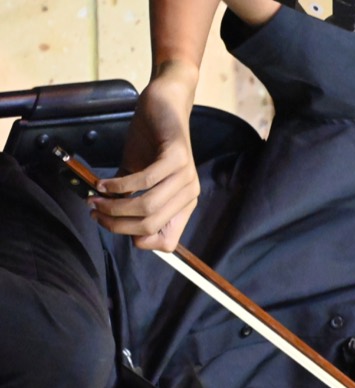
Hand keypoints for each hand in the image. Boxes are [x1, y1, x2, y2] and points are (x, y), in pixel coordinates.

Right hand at [90, 61, 200, 250]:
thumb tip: (107, 221)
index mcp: (183, 205)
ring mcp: (186, 177)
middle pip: (151, 227)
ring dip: (114, 207)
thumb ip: (128, 200)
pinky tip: (103, 182)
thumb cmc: (149, 142)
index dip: (134, 239)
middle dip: (116, 224)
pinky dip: (119, 185)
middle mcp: (189, 195)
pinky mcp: (177, 157)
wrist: (164, 104)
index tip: (108, 223)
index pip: (166, 243)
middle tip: (94, 212)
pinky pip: (145, 181)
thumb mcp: (137, 178)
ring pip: (148, 208)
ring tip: (95, 199)